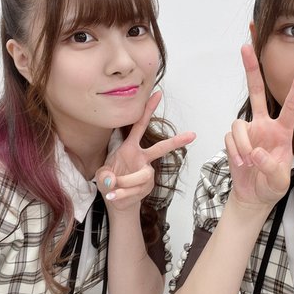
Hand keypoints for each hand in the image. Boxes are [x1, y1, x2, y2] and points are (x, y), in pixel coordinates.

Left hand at [95, 91, 195, 213]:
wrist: (116, 200)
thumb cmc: (109, 181)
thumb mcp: (102, 175)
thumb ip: (105, 176)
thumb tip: (113, 180)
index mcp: (129, 147)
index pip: (140, 125)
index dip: (148, 110)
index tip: (157, 94)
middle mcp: (141, 157)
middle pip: (160, 148)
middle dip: (176, 141)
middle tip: (192, 135)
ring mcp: (147, 171)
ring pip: (142, 176)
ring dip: (125, 184)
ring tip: (113, 191)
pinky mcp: (148, 185)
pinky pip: (136, 190)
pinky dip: (124, 195)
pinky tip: (116, 196)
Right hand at [225, 45, 293, 208]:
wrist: (253, 196)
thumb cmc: (271, 186)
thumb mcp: (279, 183)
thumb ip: (271, 169)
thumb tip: (257, 153)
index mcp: (282, 131)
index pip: (291, 105)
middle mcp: (264, 125)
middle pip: (257, 92)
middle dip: (251, 69)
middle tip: (245, 46)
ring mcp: (248, 131)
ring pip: (238, 125)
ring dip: (242, 145)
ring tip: (248, 162)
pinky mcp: (233, 139)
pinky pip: (229, 139)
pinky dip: (235, 152)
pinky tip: (242, 163)